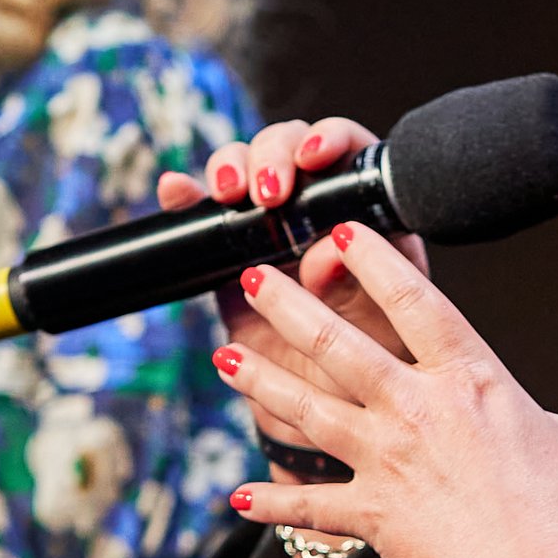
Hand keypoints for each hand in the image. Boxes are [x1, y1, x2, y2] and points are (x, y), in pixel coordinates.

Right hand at [157, 117, 427, 371]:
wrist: (337, 417)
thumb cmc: (379, 369)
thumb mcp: (382, 332)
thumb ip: (362, 290)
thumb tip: (326, 253)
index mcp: (370, 218)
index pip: (349, 153)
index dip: (330, 139)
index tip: (315, 156)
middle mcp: (318, 213)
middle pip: (289, 149)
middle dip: (273, 154)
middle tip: (267, 191)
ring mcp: (271, 232)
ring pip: (245, 171)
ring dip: (231, 167)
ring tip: (226, 193)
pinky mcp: (230, 259)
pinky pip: (204, 218)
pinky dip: (186, 197)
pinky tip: (174, 190)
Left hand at [215, 225, 557, 557]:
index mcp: (471, 382)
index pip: (418, 303)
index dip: (378, 262)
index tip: (342, 232)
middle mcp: (417, 411)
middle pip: (339, 343)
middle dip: (290, 303)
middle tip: (254, 271)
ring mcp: (386, 461)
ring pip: (308, 408)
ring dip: (261, 380)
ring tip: (224, 352)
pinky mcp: (371, 514)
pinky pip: (310, 505)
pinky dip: (273, 504)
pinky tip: (237, 496)